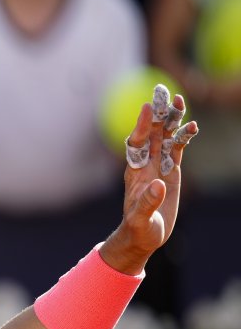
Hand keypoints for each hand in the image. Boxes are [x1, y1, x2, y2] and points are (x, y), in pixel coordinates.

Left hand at [101, 92, 198, 273]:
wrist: (145, 235)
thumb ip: (148, 202)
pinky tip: (193, 126)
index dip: (141, 125)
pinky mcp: (171, 171)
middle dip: (158, 114)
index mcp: (134, 172)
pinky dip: (184, 137)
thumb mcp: (141, 218)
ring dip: (172, 120)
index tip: (146, 108)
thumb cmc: (138, 228)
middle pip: (152, 134)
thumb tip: (158, 184)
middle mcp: (146, 164)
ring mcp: (159, 165)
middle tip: (164, 93)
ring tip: (180, 101)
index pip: (136, 143)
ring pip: (166, 137)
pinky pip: (178, 149)